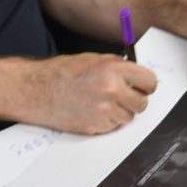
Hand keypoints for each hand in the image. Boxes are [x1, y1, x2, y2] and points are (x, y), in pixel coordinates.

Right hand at [21, 53, 157, 134]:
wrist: (37, 90)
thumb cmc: (63, 73)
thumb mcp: (95, 60)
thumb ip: (119, 67)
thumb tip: (138, 77)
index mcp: (114, 69)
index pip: (149, 81)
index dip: (145, 85)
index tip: (141, 86)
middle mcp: (112, 90)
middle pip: (142, 103)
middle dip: (134, 101)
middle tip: (122, 96)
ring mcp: (104, 110)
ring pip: (128, 117)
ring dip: (120, 112)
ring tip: (101, 103)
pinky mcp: (96, 126)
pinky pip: (114, 126)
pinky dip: (108, 122)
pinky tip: (92, 111)